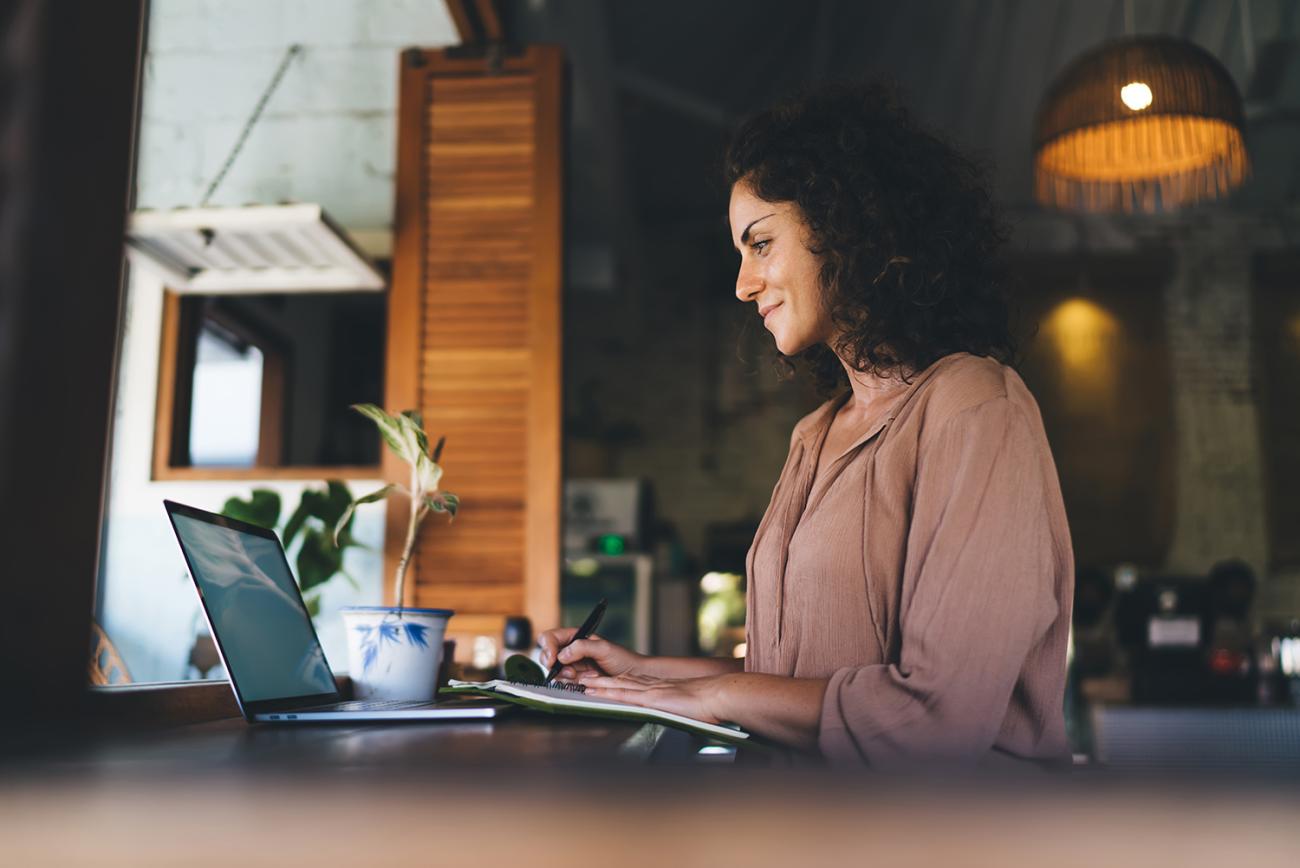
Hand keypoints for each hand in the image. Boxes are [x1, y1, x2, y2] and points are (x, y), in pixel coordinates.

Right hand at [537, 627, 644, 680]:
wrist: (633, 677)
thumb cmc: (622, 659)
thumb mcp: (603, 648)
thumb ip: (582, 647)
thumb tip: (562, 654)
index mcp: (575, 637)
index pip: (550, 637)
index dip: (548, 647)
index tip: (553, 659)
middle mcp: (570, 650)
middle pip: (547, 655)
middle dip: (554, 664)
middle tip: (570, 672)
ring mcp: (572, 666)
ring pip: (554, 671)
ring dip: (565, 676)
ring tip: (584, 677)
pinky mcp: (575, 680)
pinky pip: (563, 682)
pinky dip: (570, 684)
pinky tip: (584, 682)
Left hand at [578, 671, 726, 724]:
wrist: (718, 695)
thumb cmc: (709, 704)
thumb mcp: (689, 705)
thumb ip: (678, 708)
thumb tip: (677, 714)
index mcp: (660, 688)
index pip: (632, 682)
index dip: (614, 681)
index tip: (600, 679)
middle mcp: (652, 686)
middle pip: (620, 681)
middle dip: (601, 680)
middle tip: (582, 678)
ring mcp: (651, 691)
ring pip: (618, 685)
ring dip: (598, 685)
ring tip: (580, 683)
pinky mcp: (651, 698)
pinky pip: (624, 694)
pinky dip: (607, 692)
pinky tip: (595, 692)